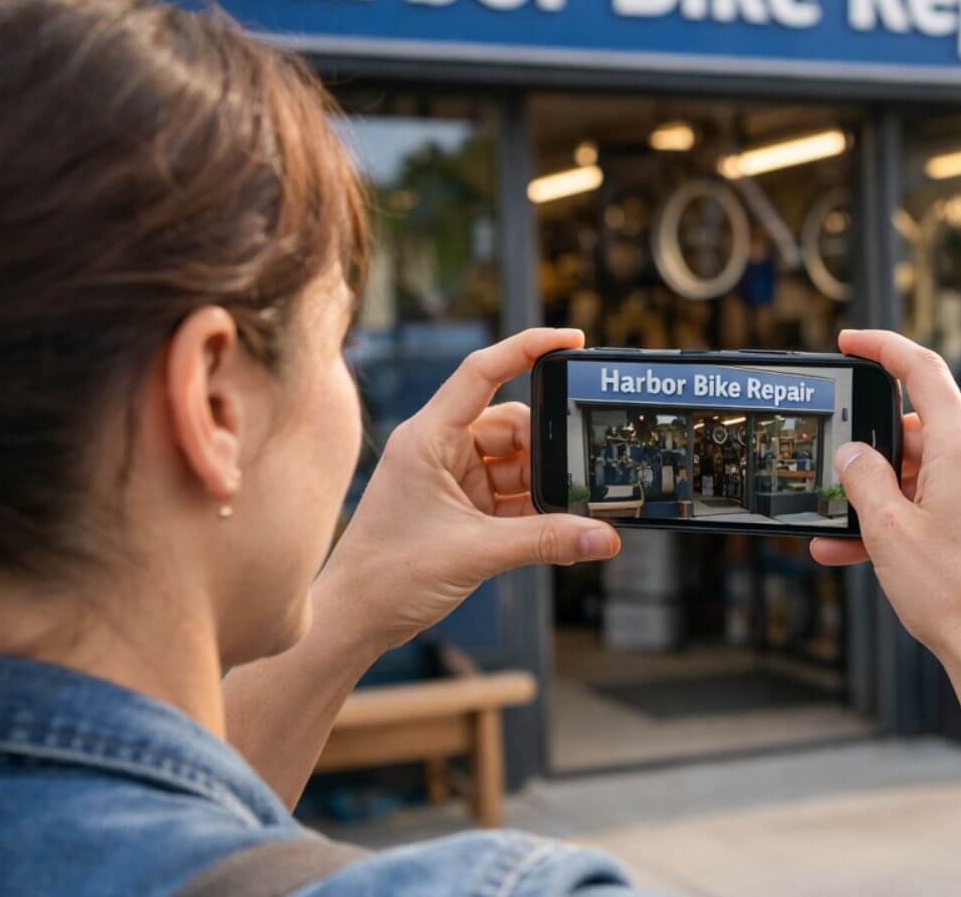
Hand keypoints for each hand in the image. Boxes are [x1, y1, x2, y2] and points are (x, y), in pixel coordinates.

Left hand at [320, 327, 619, 652]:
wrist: (355, 621)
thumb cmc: (387, 577)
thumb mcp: (476, 553)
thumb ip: (547, 541)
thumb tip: (605, 535)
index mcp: (428, 437)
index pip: (482, 372)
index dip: (528, 348)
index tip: (572, 338)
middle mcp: (440, 448)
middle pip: (512, 424)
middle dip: (548, 447)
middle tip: (582, 471)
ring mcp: (452, 478)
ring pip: (516, 462)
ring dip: (544, 485)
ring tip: (572, 510)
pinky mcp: (462, 508)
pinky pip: (512, 494)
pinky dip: (536, 509)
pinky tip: (560, 527)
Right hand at [810, 329, 960, 672]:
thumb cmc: (953, 595)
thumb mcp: (886, 530)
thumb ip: (862, 477)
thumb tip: (854, 454)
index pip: (923, 372)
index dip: (882, 348)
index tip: (850, 342)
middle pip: (918, 431)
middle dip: (872, 455)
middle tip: (834, 482)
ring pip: (927, 472)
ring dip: (883, 497)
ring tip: (839, 531)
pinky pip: (944, 501)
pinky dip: (908, 516)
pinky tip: (863, 549)